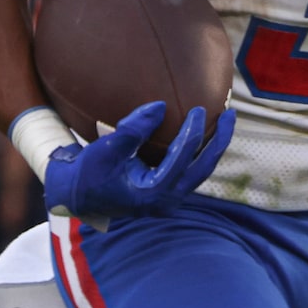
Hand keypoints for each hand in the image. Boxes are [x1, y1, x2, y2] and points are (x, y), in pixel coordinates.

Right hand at [44, 100, 236, 220]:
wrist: (76, 196)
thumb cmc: (88, 173)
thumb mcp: (106, 149)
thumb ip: (133, 129)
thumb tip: (161, 106)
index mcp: (153, 194)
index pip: (182, 158)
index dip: (192, 131)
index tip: (198, 109)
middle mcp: (166, 201)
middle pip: (203, 168)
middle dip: (220, 141)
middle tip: (231, 114)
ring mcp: (168, 200)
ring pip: (200, 171)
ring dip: (213, 147)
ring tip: (225, 123)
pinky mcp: (166, 194)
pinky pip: (190, 172)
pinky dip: (198, 153)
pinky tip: (204, 135)